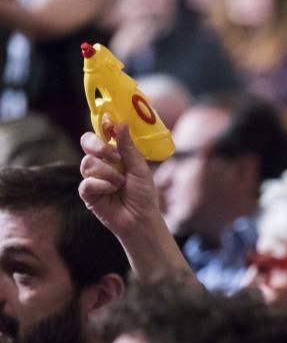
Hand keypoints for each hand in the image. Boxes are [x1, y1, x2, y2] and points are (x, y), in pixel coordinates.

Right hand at [79, 119, 162, 239]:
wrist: (141, 220)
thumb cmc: (143, 195)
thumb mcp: (140, 168)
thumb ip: (128, 147)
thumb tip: (121, 123)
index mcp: (114, 154)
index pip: (101, 133)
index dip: (103, 126)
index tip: (110, 124)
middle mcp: (101, 162)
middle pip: (87, 142)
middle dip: (100, 147)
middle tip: (115, 157)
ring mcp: (92, 177)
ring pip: (88, 163)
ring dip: (108, 173)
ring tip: (121, 183)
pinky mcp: (87, 193)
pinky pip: (87, 182)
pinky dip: (102, 186)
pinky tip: (112, 191)